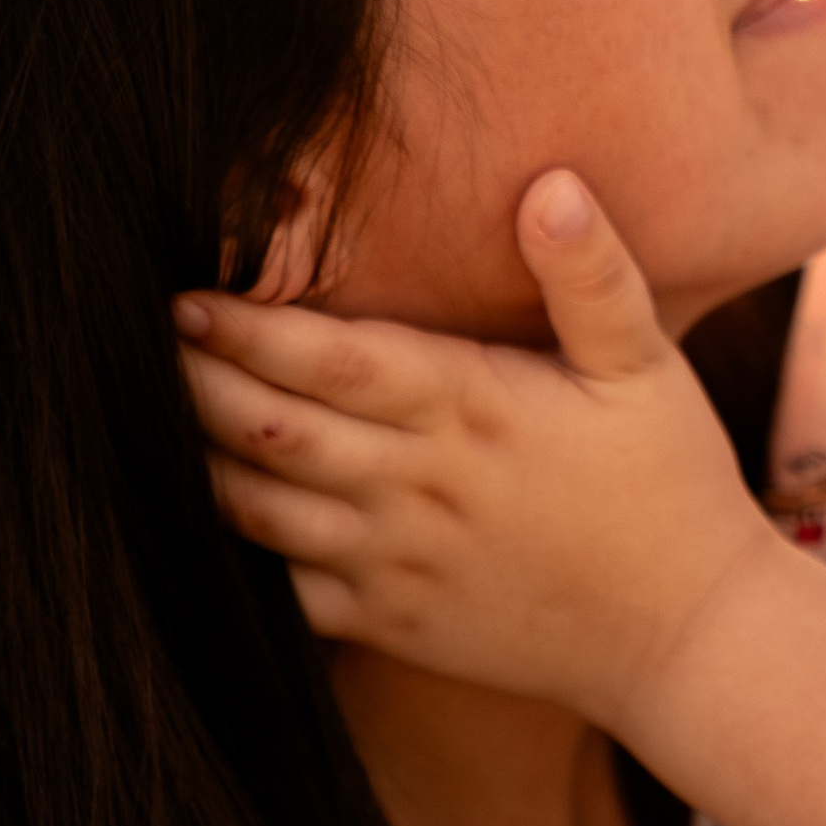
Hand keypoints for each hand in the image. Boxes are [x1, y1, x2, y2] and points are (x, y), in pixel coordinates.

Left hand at [175, 174, 775, 726]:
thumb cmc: (670, 486)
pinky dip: (236, 548)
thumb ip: (591, 277)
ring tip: (148, 416)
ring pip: (258, 511)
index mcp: (471, 411)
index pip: (331, 362)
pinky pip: (285, 589)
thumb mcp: (648, 368)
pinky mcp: (392, 624)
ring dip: (194, 461)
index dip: (248, 328)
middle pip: (269, 430)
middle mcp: (418, 488)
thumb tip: (550, 186)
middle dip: (193, 383)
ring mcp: (398, 563)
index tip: (187, 295)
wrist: (688, 638)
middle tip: (137, 344)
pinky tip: (205, 507)